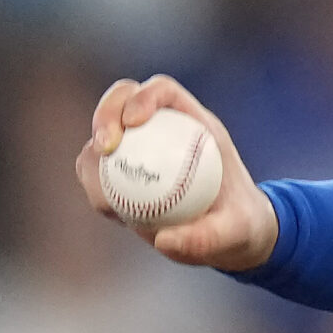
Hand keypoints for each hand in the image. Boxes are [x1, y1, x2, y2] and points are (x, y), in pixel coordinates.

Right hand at [76, 75, 279, 272]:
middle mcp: (164, 128)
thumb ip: (208, 237)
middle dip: (106, 114)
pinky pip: (97, 170)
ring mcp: (140, 148)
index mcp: (195, 124)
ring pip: (102, 136)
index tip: (133, 123)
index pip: (163, 92)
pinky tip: (106, 209)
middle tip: (104, 148)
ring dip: (92, 157)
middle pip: (123, 100)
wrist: (231, 235)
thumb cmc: (240, 225)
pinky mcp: (123, 172)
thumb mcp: (236, 233)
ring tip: (103, 194)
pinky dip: (93, 184)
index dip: (143, 96)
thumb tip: (164, 241)